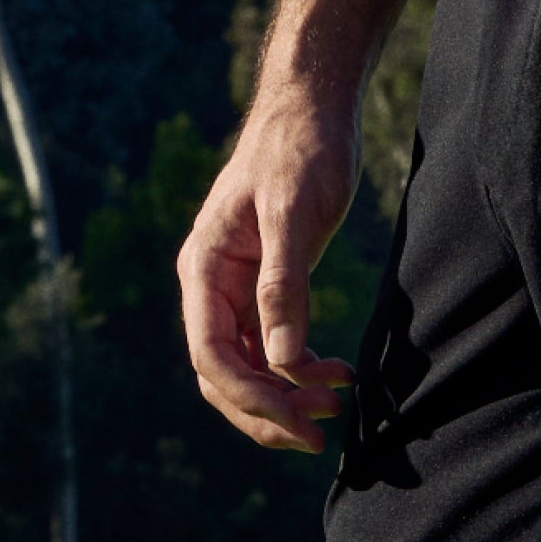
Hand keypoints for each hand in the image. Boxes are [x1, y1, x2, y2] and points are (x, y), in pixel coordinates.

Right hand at [176, 88, 360, 452]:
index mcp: (204, 268)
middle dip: (267, 410)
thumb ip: (284, 285)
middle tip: (320, 434)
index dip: (250, 397)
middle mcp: (211, 285)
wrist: (313, 107)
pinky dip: (298, 369)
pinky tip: (334, 374)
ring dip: (286, 395)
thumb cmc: (301, 148)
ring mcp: (235, 288)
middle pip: (224, 373)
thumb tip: (284, 362)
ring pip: (248, 366)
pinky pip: (270, 345)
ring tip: (336, 405)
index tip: (296, 421)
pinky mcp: (264, 285)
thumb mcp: (294, 211)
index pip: (212, 354)